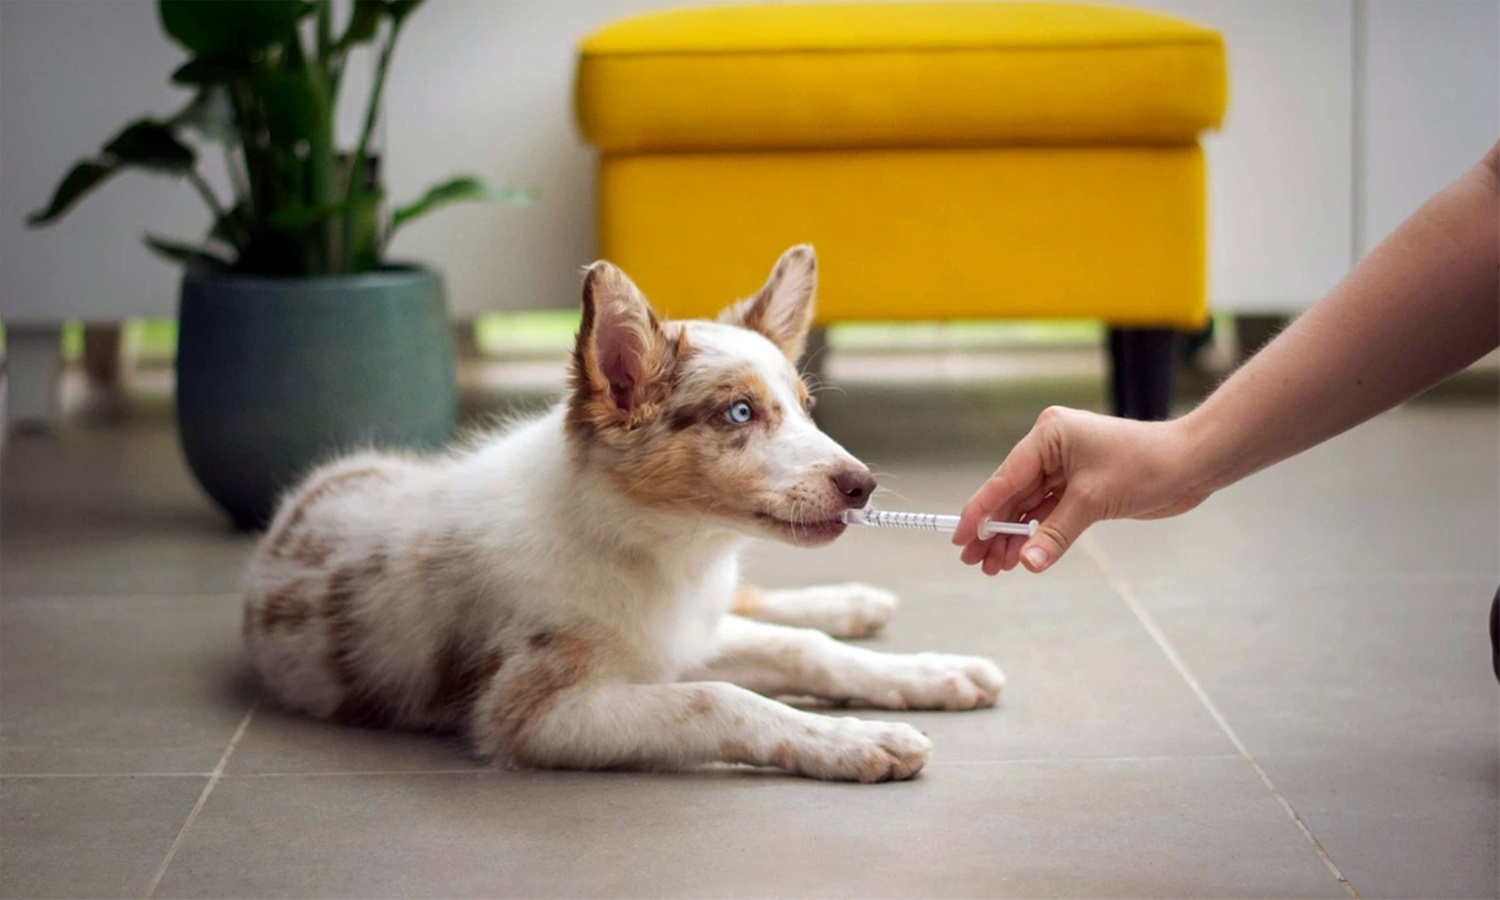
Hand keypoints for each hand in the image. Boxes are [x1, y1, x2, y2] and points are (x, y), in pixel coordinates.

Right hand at [952, 407, 1210, 574]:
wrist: (1192, 464)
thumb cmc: (1146, 466)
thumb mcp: (1093, 500)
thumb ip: (1055, 533)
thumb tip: (1027, 563)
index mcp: (1048, 436)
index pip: (1004, 478)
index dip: (980, 511)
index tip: (960, 538)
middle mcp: (1051, 448)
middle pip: (1012, 494)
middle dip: (994, 530)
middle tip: (974, 562)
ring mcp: (1065, 467)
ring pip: (1028, 507)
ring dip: (1014, 537)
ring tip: (995, 568)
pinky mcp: (1080, 485)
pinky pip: (1048, 511)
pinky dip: (1036, 534)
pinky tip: (1022, 556)